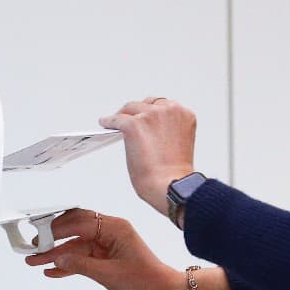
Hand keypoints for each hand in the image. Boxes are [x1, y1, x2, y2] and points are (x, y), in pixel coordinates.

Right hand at [25, 209, 186, 289]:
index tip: (39, 237)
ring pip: (76, 247)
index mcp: (115, 228)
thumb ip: (81, 266)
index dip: (57, 229)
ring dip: (56, 255)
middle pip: (75, 230)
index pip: (80, 222)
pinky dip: (68, 265)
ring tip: (34, 262)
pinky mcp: (106, 259)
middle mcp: (110, 233)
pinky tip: (52, 271)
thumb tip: (58, 259)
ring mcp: (107, 246)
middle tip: (33, 248)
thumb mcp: (110, 275)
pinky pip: (82, 259)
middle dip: (53, 239)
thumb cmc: (146, 281)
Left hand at [99, 97, 195, 216]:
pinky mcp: (133, 125)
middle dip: (138, 111)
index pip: (164, 105)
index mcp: (184, 115)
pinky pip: (116, 119)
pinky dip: (109, 121)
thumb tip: (147, 130)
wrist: (170, 185)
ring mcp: (150, 116)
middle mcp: (169, 111)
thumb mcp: (178, 144)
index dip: (153, 111)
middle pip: (147, 104)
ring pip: (131, 109)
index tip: (145, 115)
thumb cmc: (175, 173)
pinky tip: (105, 123)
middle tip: (130, 117)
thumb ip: (167, 131)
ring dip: (124, 114)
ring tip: (116, 119)